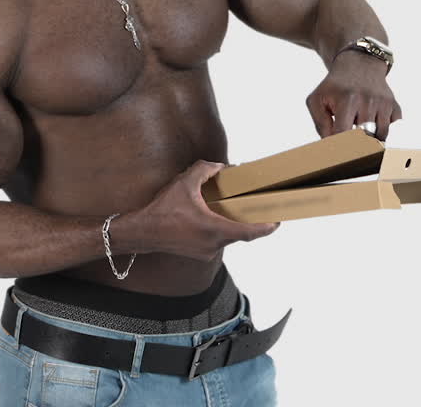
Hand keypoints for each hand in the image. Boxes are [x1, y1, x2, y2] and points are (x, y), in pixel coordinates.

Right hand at [124, 160, 278, 260]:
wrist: (142, 233)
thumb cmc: (162, 211)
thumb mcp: (184, 183)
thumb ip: (204, 171)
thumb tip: (219, 166)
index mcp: (214, 229)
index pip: (250, 232)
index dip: (267, 228)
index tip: (278, 221)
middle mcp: (213, 244)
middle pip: (242, 235)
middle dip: (253, 224)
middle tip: (262, 211)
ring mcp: (206, 251)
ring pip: (229, 238)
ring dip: (235, 226)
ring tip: (239, 211)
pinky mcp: (199, 253)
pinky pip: (218, 241)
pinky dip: (222, 230)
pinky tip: (217, 218)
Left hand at [306, 50, 401, 140]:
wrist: (359, 64)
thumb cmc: (335, 87)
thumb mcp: (317, 100)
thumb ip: (320, 124)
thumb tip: (331, 146)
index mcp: (348, 100)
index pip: (344, 134)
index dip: (339, 147)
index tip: (336, 152)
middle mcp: (368, 101)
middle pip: (365, 139)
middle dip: (356, 145)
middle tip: (349, 145)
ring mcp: (384, 103)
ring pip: (381, 137)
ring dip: (370, 140)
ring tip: (360, 132)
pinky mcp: (394, 106)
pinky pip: (393, 130)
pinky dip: (383, 132)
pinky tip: (373, 125)